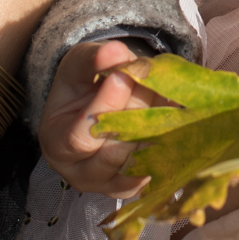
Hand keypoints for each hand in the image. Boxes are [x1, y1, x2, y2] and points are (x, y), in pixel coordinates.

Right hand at [41, 40, 158, 195]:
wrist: (96, 105)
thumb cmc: (81, 85)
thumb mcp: (80, 65)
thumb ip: (94, 59)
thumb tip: (115, 52)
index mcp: (57, 144)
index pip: (82, 136)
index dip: (105, 106)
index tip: (123, 76)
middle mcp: (81, 173)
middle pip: (116, 151)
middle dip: (137, 112)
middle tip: (152, 80)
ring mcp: (109, 186)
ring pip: (141, 164)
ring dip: (158, 130)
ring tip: (168, 97)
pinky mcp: (136, 187)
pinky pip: (157, 174)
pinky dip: (171, 149)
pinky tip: (181, 122)